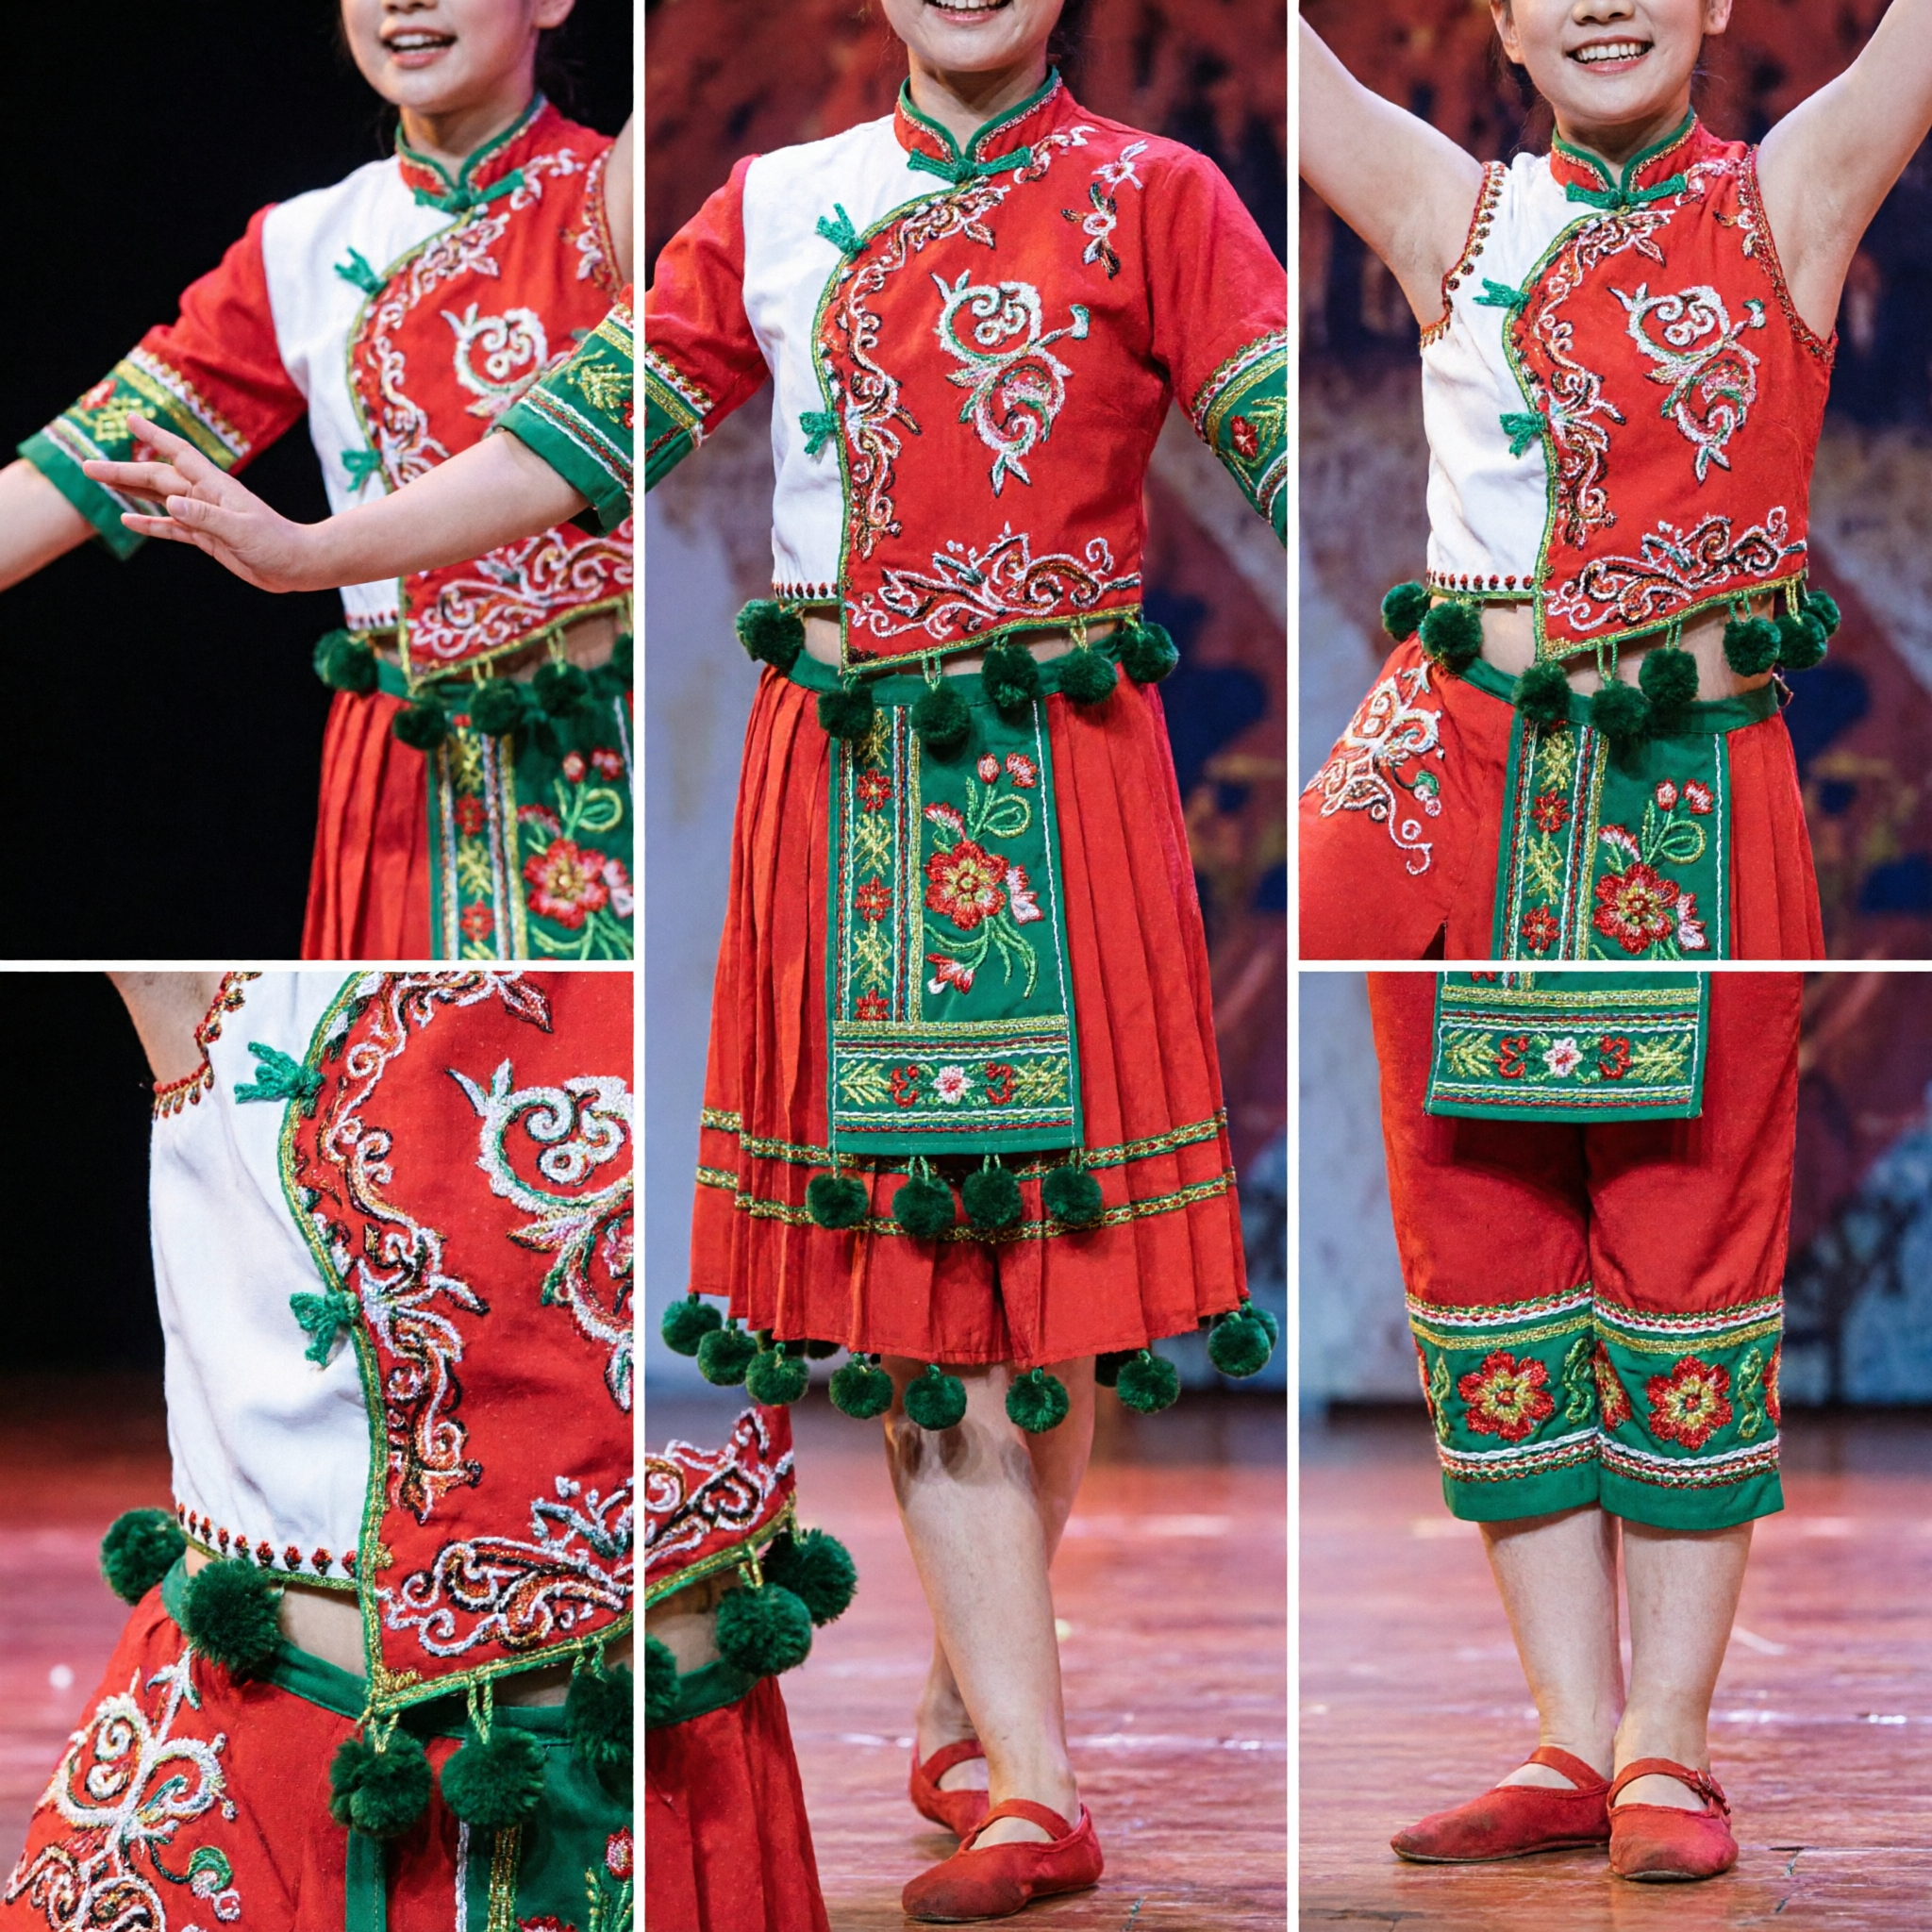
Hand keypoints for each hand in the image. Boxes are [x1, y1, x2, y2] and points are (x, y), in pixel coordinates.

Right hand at [81, 416, 333, 592]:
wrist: (298, 566)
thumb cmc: (277, 545)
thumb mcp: (241, 531)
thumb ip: (206, 517)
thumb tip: (170, 503)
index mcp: (215, 487)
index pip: (178, 454)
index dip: (154, 437)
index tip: (130, 419)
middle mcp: (206, 497)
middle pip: (157, 478)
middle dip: (123, 471)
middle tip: (87, 467)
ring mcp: (205, 517)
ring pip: (159, 499)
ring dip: (131, 491)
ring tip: (102, 481)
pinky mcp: (208, 537)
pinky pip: (172, 528)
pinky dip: (150, 523)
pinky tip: (129, 519)